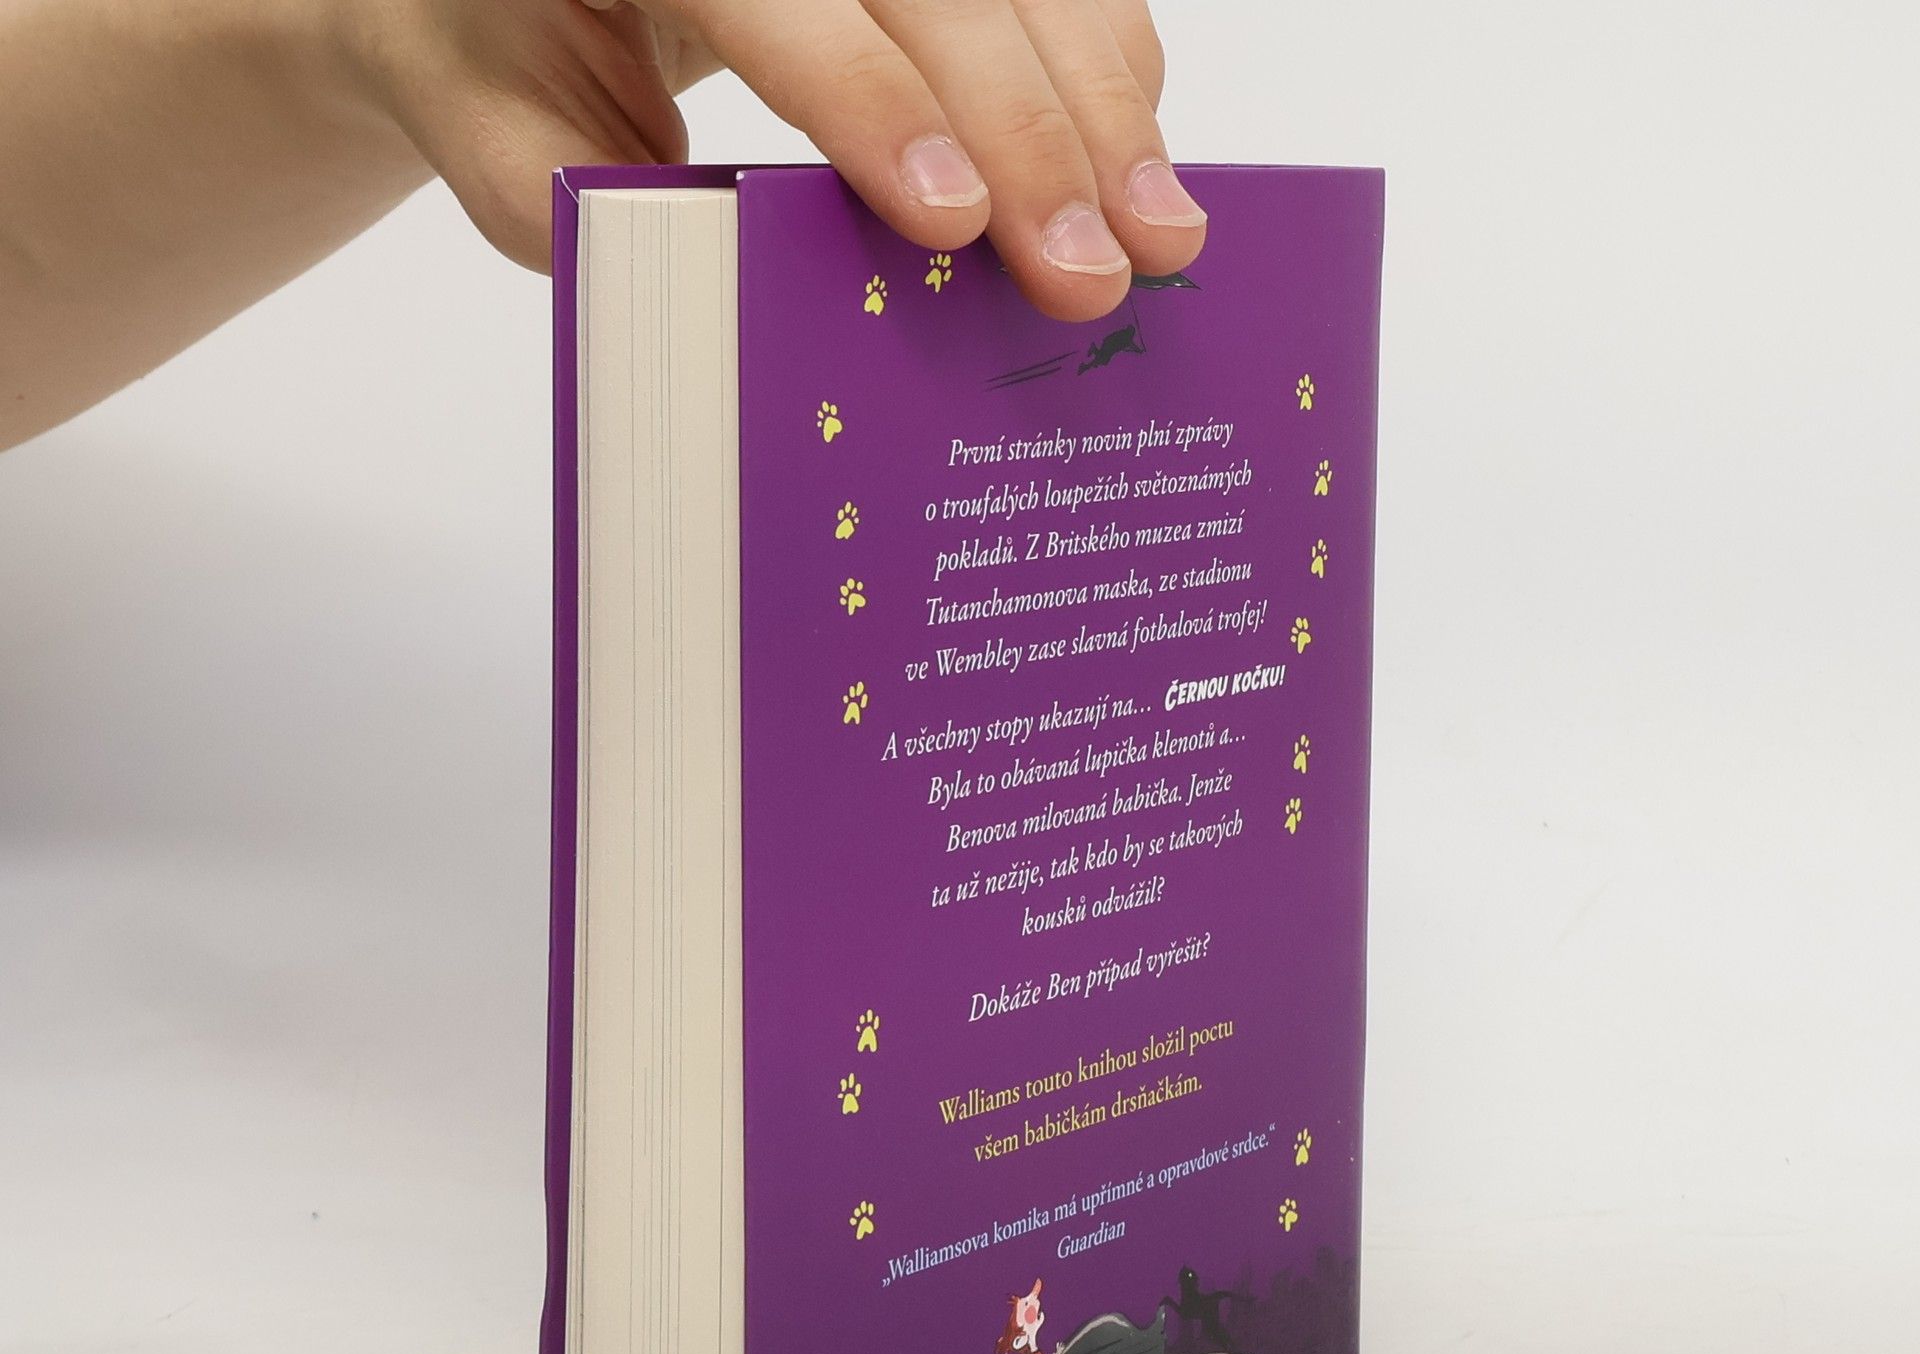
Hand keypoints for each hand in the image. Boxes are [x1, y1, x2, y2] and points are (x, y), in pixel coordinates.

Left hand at [348, 0, 1201, 318]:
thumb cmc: (499, 38)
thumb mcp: (492, 127)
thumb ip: (572, 197)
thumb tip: (734, 274)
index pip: (788, 0)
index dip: (876, 103)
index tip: (954, 220)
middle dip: (1035, 133)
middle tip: (1097, 272)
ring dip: (1109, 106)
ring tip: (1162, 236)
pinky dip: (1111, 66)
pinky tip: (1140, 163)